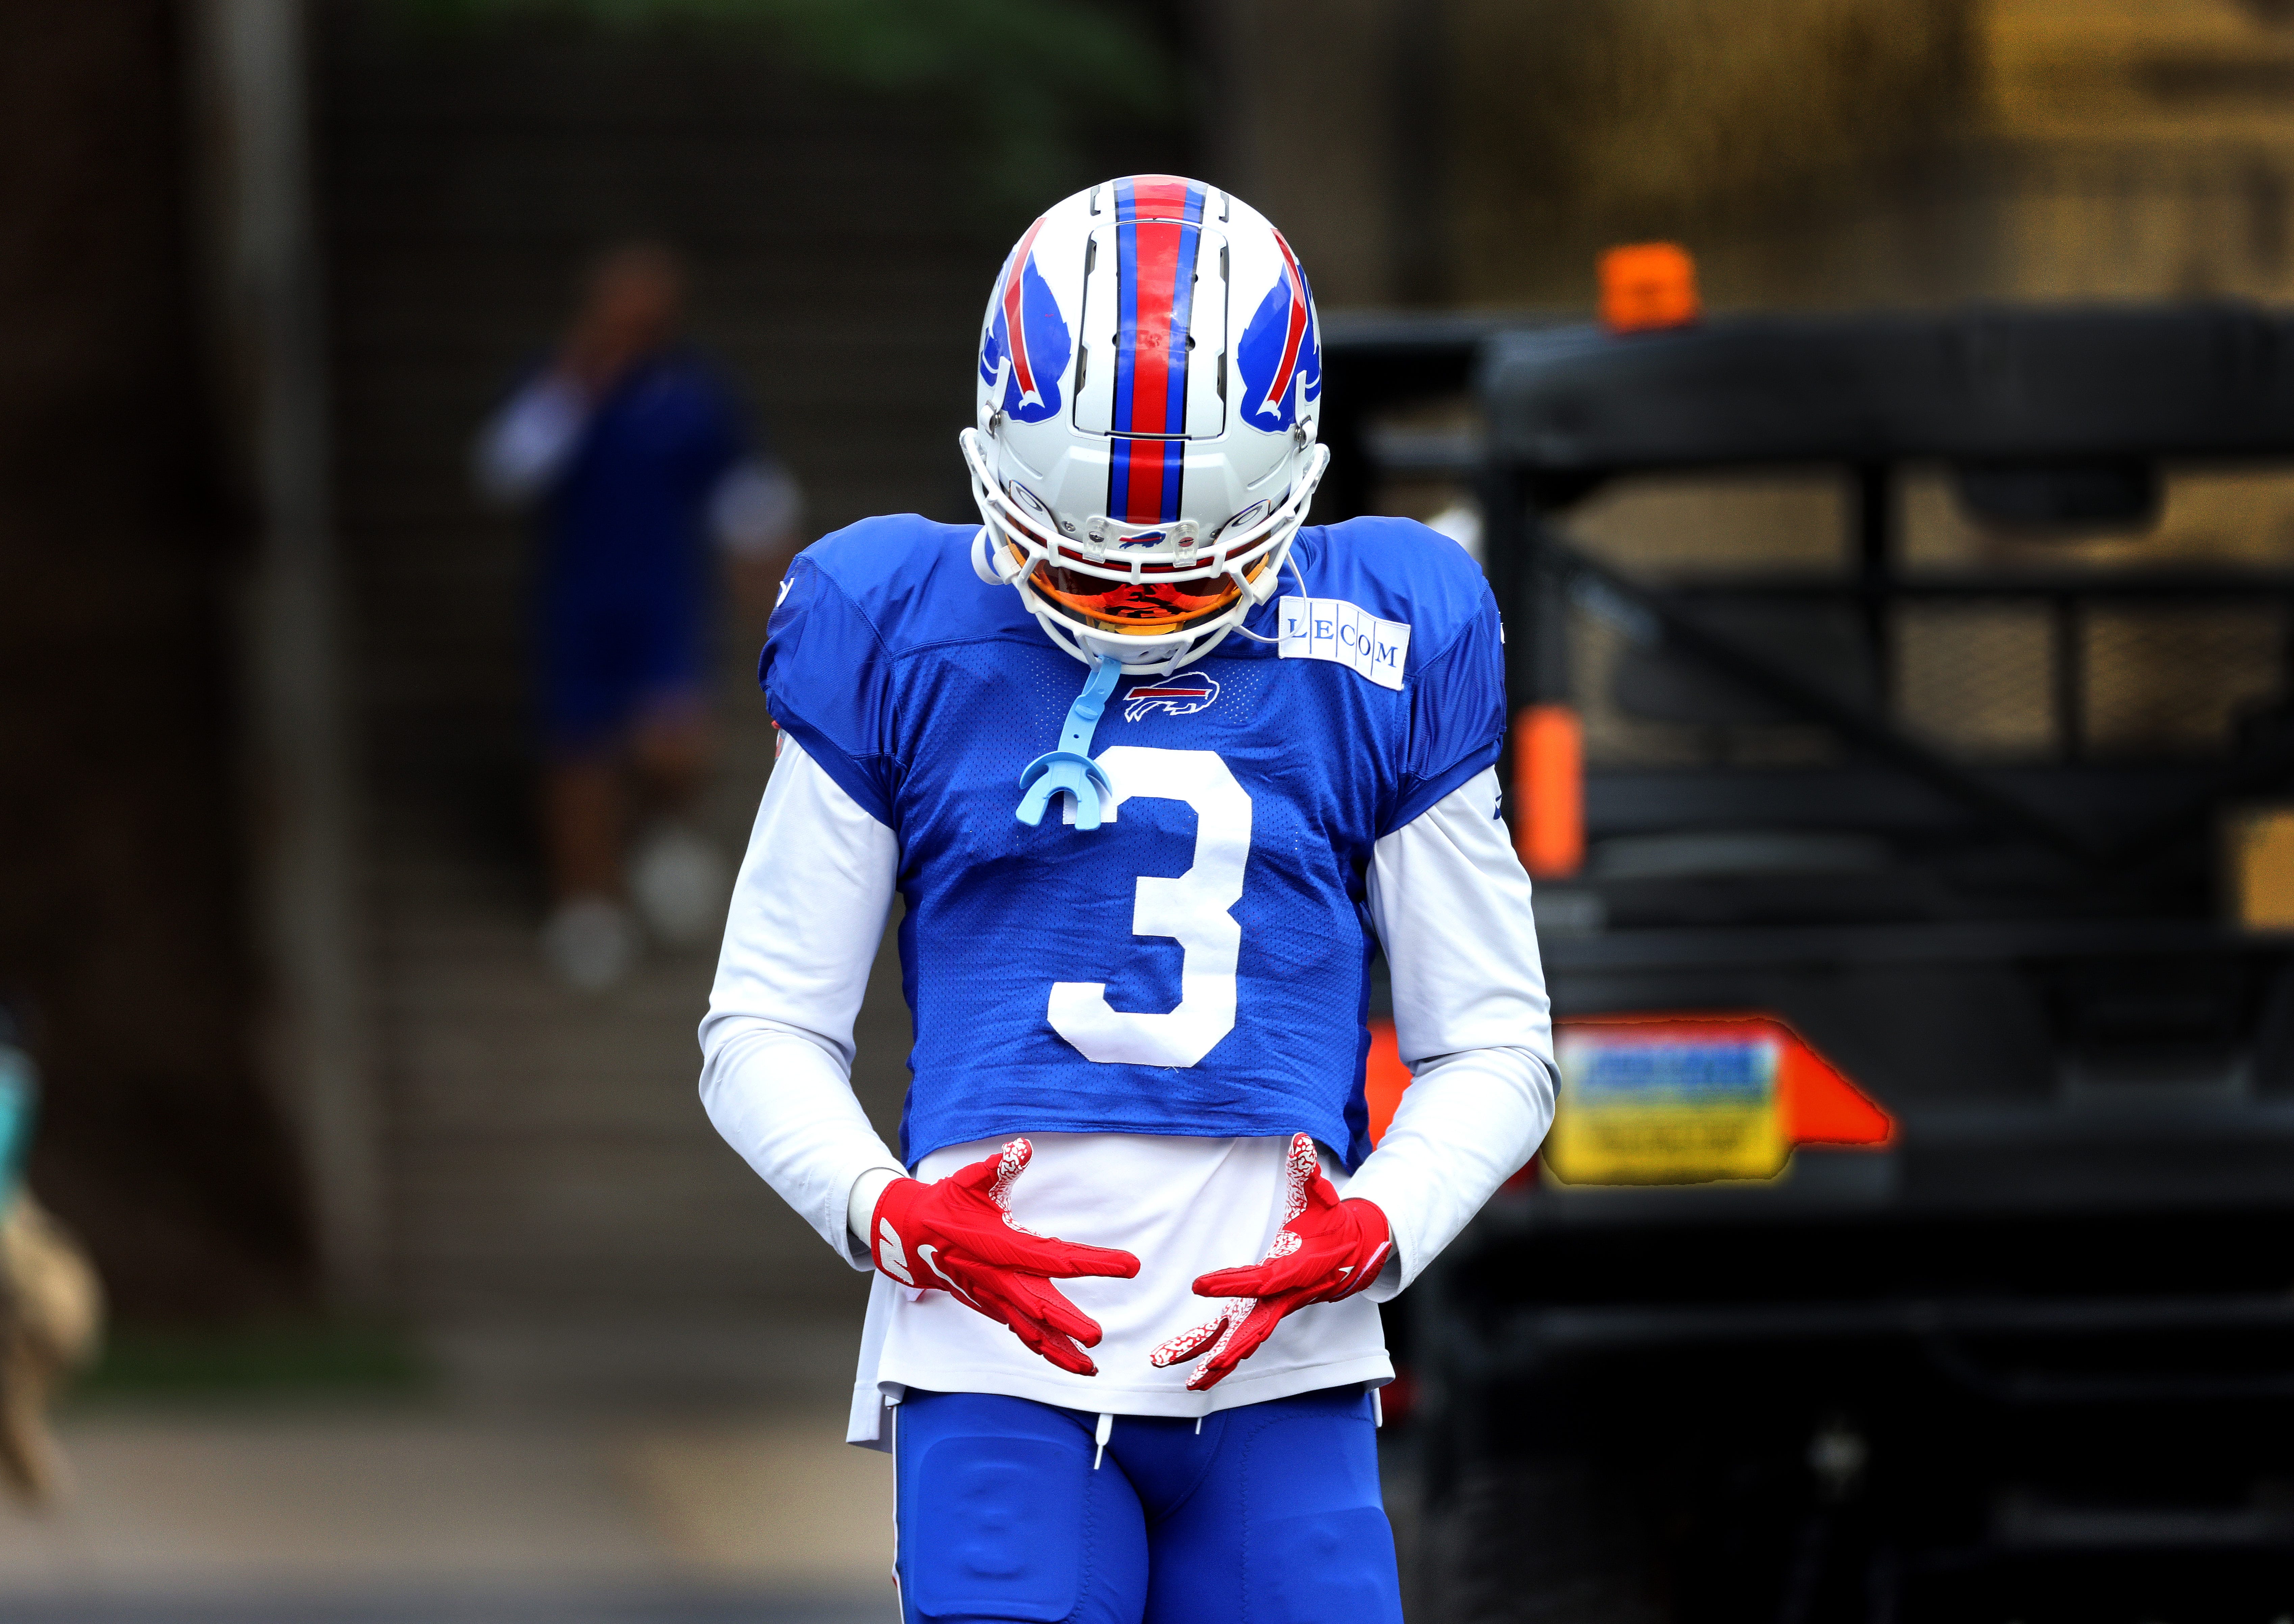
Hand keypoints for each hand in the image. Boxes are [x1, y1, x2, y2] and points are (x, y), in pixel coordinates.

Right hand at [871, 1138, 1139, 1375]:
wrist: (910, 1238)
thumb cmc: (945, 1206)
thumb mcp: (967, 1182)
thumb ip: (996, 1167)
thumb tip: (1021, 1148)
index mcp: (997, 1246)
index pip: (1052, 1256)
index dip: (1092, 1262)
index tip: (1128, 1265)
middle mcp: (996, 1278)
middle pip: (1037, 1304)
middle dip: (1067, 1322)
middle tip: (1098, 1335)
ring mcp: (993, 1297)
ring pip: (1029, 1330)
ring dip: (1058, 1351)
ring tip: (1090, 1368)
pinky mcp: (992, 1307)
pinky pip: (1021, 1333)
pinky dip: (1044, 1350)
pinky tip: (1068, 1362)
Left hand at [1149, 1133, 1391, 1390]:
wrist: (1352, 1251)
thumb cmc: (1331, 1220)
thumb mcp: (1322, 1195)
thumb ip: (1308, 1172)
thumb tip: (1300, 1140)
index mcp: (1293, 1270)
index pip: (1260, 1280)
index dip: (1232, 1283)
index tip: (1199, 1284)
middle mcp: (1283, 1297)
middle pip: (1250, 1327)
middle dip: (1222, 1346)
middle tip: (1191, 1363)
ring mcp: (1274, 1310)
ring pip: (1243, 1342)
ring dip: (1216, 1363)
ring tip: (1186, 1382)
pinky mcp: (1267, 1313)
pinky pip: (1242, 1340)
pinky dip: (1223, 1360)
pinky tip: (1198, 1379)